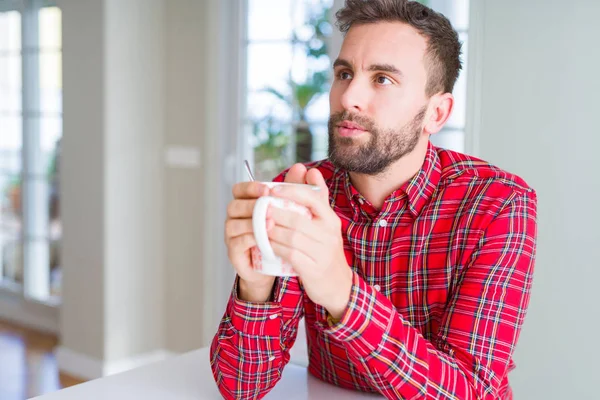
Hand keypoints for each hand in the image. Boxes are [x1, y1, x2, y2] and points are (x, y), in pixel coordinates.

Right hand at [224, 164, 310, 300]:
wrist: (278, 266)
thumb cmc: (282, 234)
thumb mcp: (292, 210)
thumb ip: (295, 190)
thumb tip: (302, 167)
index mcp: (245, 204)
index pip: (239, 189)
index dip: (250, 187)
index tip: (267, 189)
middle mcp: (235, 218)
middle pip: (234, 205)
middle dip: (251, 204)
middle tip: (269, 204)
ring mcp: (232, 236)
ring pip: (234, 224)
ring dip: (252, 222)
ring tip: (270, 221)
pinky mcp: (234, 253)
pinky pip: (237, 243)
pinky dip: (250, 239)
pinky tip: (264, 237)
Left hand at [266, 167, 352, 318]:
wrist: (338, 285)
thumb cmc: (324, 249)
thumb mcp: (325, 223)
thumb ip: (316, 198)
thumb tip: (309, 170)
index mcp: (331, 220)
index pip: (313, 199)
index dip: (291, 191)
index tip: (272, 189)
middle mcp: (329, 234)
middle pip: (298, 218)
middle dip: (275, 212)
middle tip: (258, 207)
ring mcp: (322, 253)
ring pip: (292, 237)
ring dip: (272, 230)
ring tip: (258, 224)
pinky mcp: (313, 269)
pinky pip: (291, 255)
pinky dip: (275, 247)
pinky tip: (265, 243)